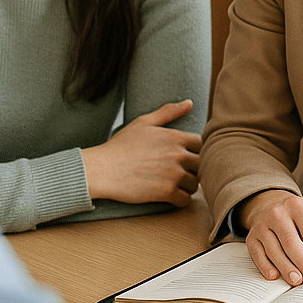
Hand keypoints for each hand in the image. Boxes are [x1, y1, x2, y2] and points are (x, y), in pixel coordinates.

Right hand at [82, 100, 200, 205]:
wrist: (101, 170)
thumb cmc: (120, 146)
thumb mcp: (143, 123)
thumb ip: (168, 112)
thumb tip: (189, 102)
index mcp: (175, 137)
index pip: (201, 144)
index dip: (195, 151)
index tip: (186, 156)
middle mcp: (178, 155)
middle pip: (201, 164)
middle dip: (193, 168)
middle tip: (182, 172)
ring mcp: (173, 174)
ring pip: (195, 183)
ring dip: (189, 185)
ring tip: (178, 184)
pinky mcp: (166, 192)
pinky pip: (185, 199)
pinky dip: (181, 200)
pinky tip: (173, 197)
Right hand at [241, 190, 302, 285]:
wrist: (271, 204)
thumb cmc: (300, 218)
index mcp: (300, 207)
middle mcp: (279, 214)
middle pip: (292, 242)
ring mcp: (263, 225)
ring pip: (274, 249)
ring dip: (286, 267)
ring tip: (297, 281)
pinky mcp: (251, 236)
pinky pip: (257, 253)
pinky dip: (265, 266)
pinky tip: (274, 276)